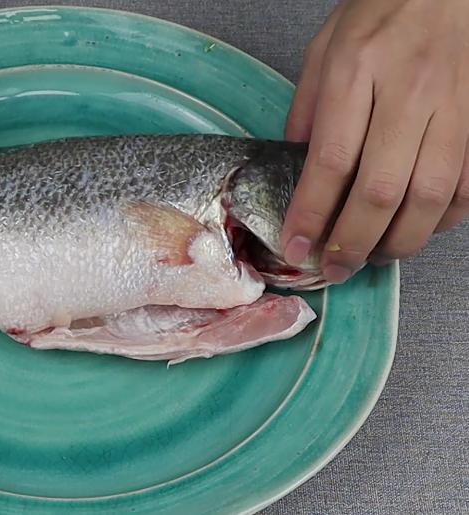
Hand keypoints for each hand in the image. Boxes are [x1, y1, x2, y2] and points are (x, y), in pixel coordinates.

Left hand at [282, 0, 468, 282]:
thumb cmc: (382, 11)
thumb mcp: (324, 48)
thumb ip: (308, 110)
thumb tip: (296, 167)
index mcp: (357, 70)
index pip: (331, 161)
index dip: (312, 214)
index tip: (296, 246)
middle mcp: (409, 90)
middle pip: (380, 190)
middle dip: (353, 242)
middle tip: (335, 267)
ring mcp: (454, 106)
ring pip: (430, 196)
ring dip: (399, 240)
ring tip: (373, 256)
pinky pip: (468, 185)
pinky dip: (444, 218)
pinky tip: (419, 228)